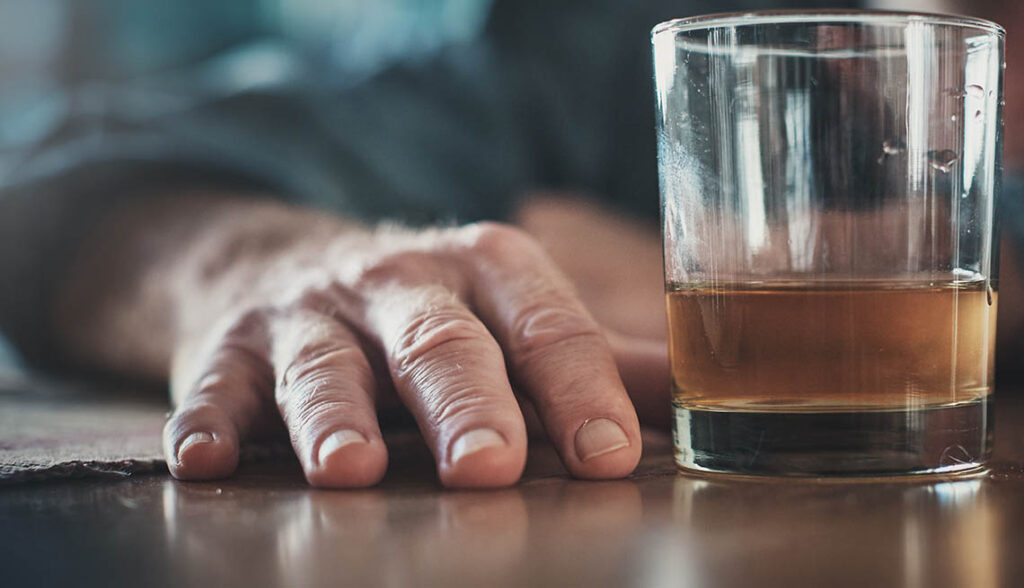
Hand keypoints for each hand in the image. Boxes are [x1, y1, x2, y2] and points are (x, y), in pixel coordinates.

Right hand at [161, 209, 659, 488]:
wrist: (295, 262)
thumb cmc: (433, 306)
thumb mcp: (517, 313)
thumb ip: (603, 362)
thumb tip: (710, 395)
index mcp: (489, 268)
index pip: (545, 327)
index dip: (578, 390)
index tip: (608, 454)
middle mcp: (402, 282)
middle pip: (440, 342)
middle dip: (464, 402)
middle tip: (489, 465)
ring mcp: (315, 312)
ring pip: (326, 363)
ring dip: (334, 415)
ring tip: (349, 471)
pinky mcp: (235, 346)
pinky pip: (217, 384)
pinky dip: (207, 418)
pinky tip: (205, 460)